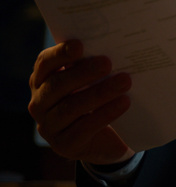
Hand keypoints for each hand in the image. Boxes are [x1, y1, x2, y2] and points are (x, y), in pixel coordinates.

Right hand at [28, 39, 135, 165]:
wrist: (106, 140)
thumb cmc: (98, 100)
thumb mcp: (93, 80)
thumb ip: (94, 64)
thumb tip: (114, 42)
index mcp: (42, 81)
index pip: (44, 64)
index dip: (60, 54)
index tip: (80, 45)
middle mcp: (39, 104)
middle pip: (57, 85)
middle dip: (83, 72)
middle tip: (108, 62)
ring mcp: (49, 127)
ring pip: (70, 107)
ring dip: (99, 93)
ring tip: (124, 81)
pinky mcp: (64, 145)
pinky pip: (84, 128)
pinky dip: (105, 113)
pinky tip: (124, 102)